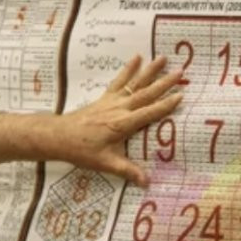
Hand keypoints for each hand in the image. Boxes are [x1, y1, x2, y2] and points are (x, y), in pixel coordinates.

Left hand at [55, 54, 182, 187]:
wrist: (59, 137)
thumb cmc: (82, 150)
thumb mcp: (105, 163)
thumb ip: (127, 171)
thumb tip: (147, 183)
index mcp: (123, 124)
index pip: (149, 113)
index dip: (166, 105)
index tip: (181, 95)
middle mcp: (119, 109)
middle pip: (145, 94)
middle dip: (164, 83)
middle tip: (180, 72)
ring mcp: (111, 102)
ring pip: (134, 84)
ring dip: (149, 71)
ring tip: (162, 57)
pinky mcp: (104, 99)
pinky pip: (119, 82)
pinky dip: (128, 70)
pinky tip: (136, 58)